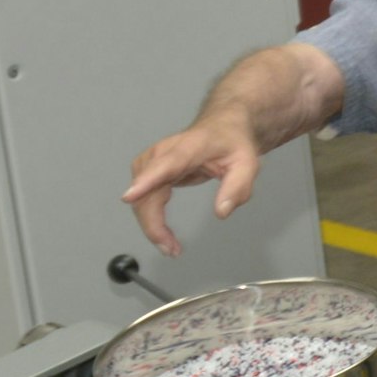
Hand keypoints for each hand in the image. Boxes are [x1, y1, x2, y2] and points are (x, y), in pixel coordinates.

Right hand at [121, 117, 261, 256]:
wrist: (223, 127)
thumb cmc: (232, 143)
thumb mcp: (247, 163)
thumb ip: (237, 187)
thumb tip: (222, 212)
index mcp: (188, 147)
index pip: (163, 165)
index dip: (145, 181)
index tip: (129, 197)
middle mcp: (163, 153)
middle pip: (148, 191)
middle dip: (154, 224)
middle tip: (171, 249)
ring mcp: (152, 162)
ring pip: (142, 200)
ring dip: (152, 226)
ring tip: (171, 247)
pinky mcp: (149, 173)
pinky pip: (144, 201)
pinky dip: (152, 221)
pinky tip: (165, 236)